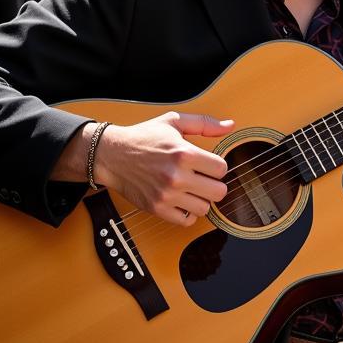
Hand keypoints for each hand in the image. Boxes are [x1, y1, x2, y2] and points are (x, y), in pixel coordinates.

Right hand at [95, 112, 232, 226]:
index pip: (222, 169)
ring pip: (205, 208)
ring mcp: (166, 195)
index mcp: (184, 153)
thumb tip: (230, 125)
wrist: (112, 155)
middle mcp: (176, 176)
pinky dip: (188, 212)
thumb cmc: (144, 137)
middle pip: (219, 192)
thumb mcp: (174, 121)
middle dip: (215, 184)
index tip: (208, 164)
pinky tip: (183, 200)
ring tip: (192, 188)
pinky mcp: (157, 209)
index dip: (218, 165)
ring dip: (202, 199)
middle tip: (204, 178)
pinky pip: (187, 220)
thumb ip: (204, 123)